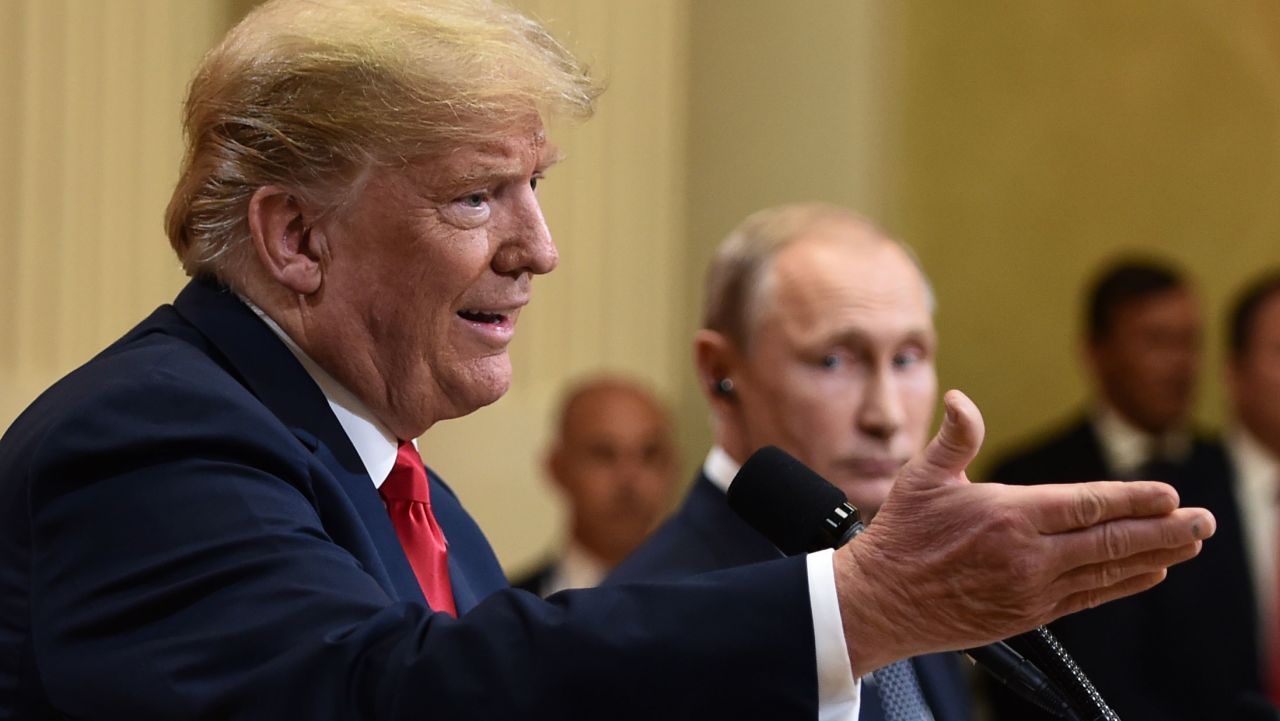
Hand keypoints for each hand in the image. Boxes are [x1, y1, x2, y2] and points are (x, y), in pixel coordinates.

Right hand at [833, 389, 1213, 675]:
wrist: (881, 600)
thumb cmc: (901, 535)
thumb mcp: (921, 477)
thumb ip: (954, 437)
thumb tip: (964, 400)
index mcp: (1007, 514)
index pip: (1086, 504)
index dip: (1132, 499)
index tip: (1168, 494)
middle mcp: (1027, 555)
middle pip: (1111, 540)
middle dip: (1164, 529)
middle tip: (1203, 520)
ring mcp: (1031, 589)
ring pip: (1108, 572)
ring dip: (1155, 556)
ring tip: (1190, 544)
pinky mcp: (1028, 615)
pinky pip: (1089, 598)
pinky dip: (1124, 585)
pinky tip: (1149, 573)